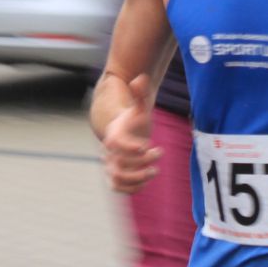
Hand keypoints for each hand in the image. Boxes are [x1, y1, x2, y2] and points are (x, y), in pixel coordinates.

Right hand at [102, 74, 159, 193]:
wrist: (120, 132)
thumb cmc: (132, 121)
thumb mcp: (138, 106)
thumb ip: (139, 94)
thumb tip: (141, 78)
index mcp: (114, 134)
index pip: (115, 143)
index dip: (129, 146)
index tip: (145, 145)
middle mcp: (109, 152)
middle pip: (118, 163)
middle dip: (140, 161)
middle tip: (158, 152)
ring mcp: (111, 165)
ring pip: (116, 178)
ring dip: (136, 178)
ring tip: (154, 170)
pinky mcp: (116, 176)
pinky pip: (118, 188)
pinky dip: (132, 188)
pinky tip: (147, 179)